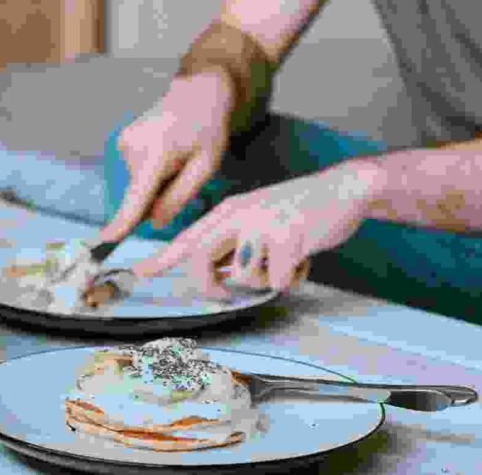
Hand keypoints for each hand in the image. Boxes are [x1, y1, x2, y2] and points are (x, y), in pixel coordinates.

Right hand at [99, 69, 234, 241]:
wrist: (198, 90)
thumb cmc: (207, 128)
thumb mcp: (206, 166)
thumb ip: (179, 197)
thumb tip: (154, 222)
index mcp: (156, 154)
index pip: (136, 197)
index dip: (122, 222)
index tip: (106, 240)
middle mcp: (132, 147)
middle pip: (140, 194)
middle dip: (158, 196)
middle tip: (183, 171)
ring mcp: (124, 142)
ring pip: (138, 184)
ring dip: (156, 182)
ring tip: (176, 156)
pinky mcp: (121, 142)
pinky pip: (136, 172)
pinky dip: (150, 172)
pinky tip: (166, 152)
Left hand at [132, 160, 387, 296]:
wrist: (342, 190)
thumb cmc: (299, 211)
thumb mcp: (258, 220)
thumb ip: (234, 246)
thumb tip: (219, 278)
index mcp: (229, 211)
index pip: (188, 238)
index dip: (162, 258)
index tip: (138, 272)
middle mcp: (239, 214)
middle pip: (199, 258)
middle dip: (208, 285)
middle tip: (222, 292)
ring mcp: (262, 224)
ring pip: (244, 277)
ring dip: (265, 279)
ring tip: (284, 259)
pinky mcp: (287, 238)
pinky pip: (278, 281)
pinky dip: (292, 278)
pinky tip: (303, 258)